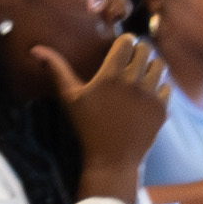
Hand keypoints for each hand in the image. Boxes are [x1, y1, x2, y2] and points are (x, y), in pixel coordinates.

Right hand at [53, 25, 174, 188]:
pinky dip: (160, 88)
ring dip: (152, 66)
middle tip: (132, 59)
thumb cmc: (87, 128)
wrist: (112, 161)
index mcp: (111, 76)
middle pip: (146, 49)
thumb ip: (56, 70)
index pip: (127, 42)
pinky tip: (148, 95)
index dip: (125, 42)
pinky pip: (167, 87)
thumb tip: (35, 49)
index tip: (121, 48)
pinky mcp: (162, 109)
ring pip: (160, 65)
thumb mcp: (70, 98)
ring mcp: (150, 96)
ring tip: (142, 75)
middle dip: (140, 51)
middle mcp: (133, 82)